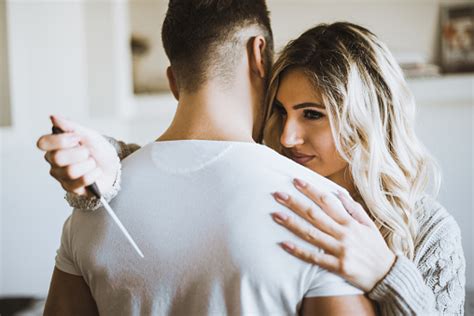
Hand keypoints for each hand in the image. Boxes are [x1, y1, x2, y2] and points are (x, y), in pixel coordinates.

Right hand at [37, 115, 119, 196]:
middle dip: (80, 153)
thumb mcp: (89, 135)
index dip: (60, 140)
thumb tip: (53, 117)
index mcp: (55, 146)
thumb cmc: (98, 150)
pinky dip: (94, 174)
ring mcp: (61, 176)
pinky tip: (95, 172)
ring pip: (71, 171)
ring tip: (93, 163)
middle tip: (88, 152)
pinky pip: (82, 181)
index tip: (77, 138)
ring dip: (89, 164)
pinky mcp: (71, 189)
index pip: (43, 143)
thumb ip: (71, 127)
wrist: (112, 166)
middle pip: (58, 158)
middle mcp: (54, 162)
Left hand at [271, 178, 395, 291]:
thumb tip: (338, 192)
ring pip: (311, 234)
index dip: (310, 190)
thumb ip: (353, 209)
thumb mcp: (368, 225)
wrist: (388, 276)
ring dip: (291, 224)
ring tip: (275, 215)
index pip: (327, 202)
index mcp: (350, 222)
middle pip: (314, 215)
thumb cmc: (376, 248)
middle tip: (277, 194)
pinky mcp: (338, 267)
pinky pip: (314, 258)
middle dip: (294, 203)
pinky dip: (299, 251)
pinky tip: (284, 244)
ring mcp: (340, 251)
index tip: (296, 181)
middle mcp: (344, 234)